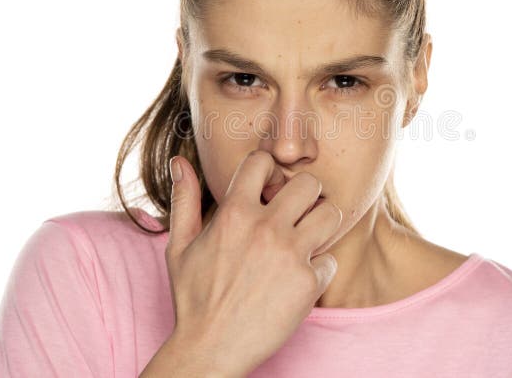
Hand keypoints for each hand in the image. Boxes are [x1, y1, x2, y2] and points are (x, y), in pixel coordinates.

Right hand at [164, 150, 341, 376]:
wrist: (210, 349)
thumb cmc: (193, 298)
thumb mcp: (179, 246)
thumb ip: (184, 199)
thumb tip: (180, 161)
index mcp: (234, 214)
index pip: (263, 160)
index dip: (268, 169)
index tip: (267, 187)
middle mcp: (266, 228)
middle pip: (309, 183)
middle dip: (304, 195)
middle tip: (295, 213)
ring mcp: (290, 255)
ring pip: (331, 214)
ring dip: (321, 224)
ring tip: (305, 239)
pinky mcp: (308, 283)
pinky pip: (330, 260)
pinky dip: (319, 269)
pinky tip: (298, 280)